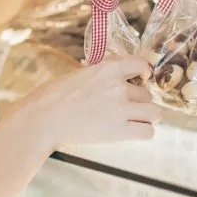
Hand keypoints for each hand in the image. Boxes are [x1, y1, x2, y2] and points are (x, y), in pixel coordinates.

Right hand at [5, 56, 161, 150]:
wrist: (43, 120)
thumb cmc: (52, 97)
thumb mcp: (78, 75)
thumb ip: (99, 76)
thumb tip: (112, 79)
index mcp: (107, 69)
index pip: (140, 64)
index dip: (144, 73)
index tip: (143, 79)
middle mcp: (118, 87)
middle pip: (146, 94)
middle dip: (140, 101)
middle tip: (129, 108)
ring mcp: (120, 110)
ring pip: (153, 113)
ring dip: (147, 117)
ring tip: (137, 121)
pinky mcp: (118, 131)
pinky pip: (147, 132)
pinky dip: (144, 132)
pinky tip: (134, 132)